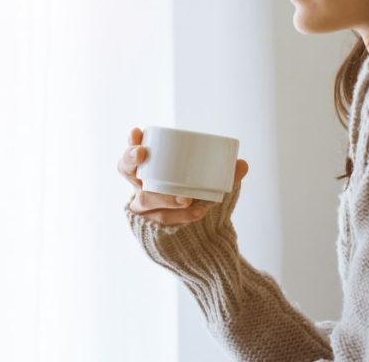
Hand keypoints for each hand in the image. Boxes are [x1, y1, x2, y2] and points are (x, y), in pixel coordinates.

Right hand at [118, 127, 248, 226]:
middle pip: (126, 171)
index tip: (136, 131)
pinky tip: (196, 213)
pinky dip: (180, 217)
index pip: (133, 153)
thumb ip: (226, 174)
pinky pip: (160, 221)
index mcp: (152, 170)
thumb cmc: (199, 199)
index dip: (131, 142)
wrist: (199, 236)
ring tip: (187, 199)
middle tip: (143, 154)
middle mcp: (141, 186)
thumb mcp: (212, 184)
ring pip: (146, 199)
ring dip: (166, 197)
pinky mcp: (150, 227)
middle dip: (131, 160)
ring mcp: (143, 208)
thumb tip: (242, 164)